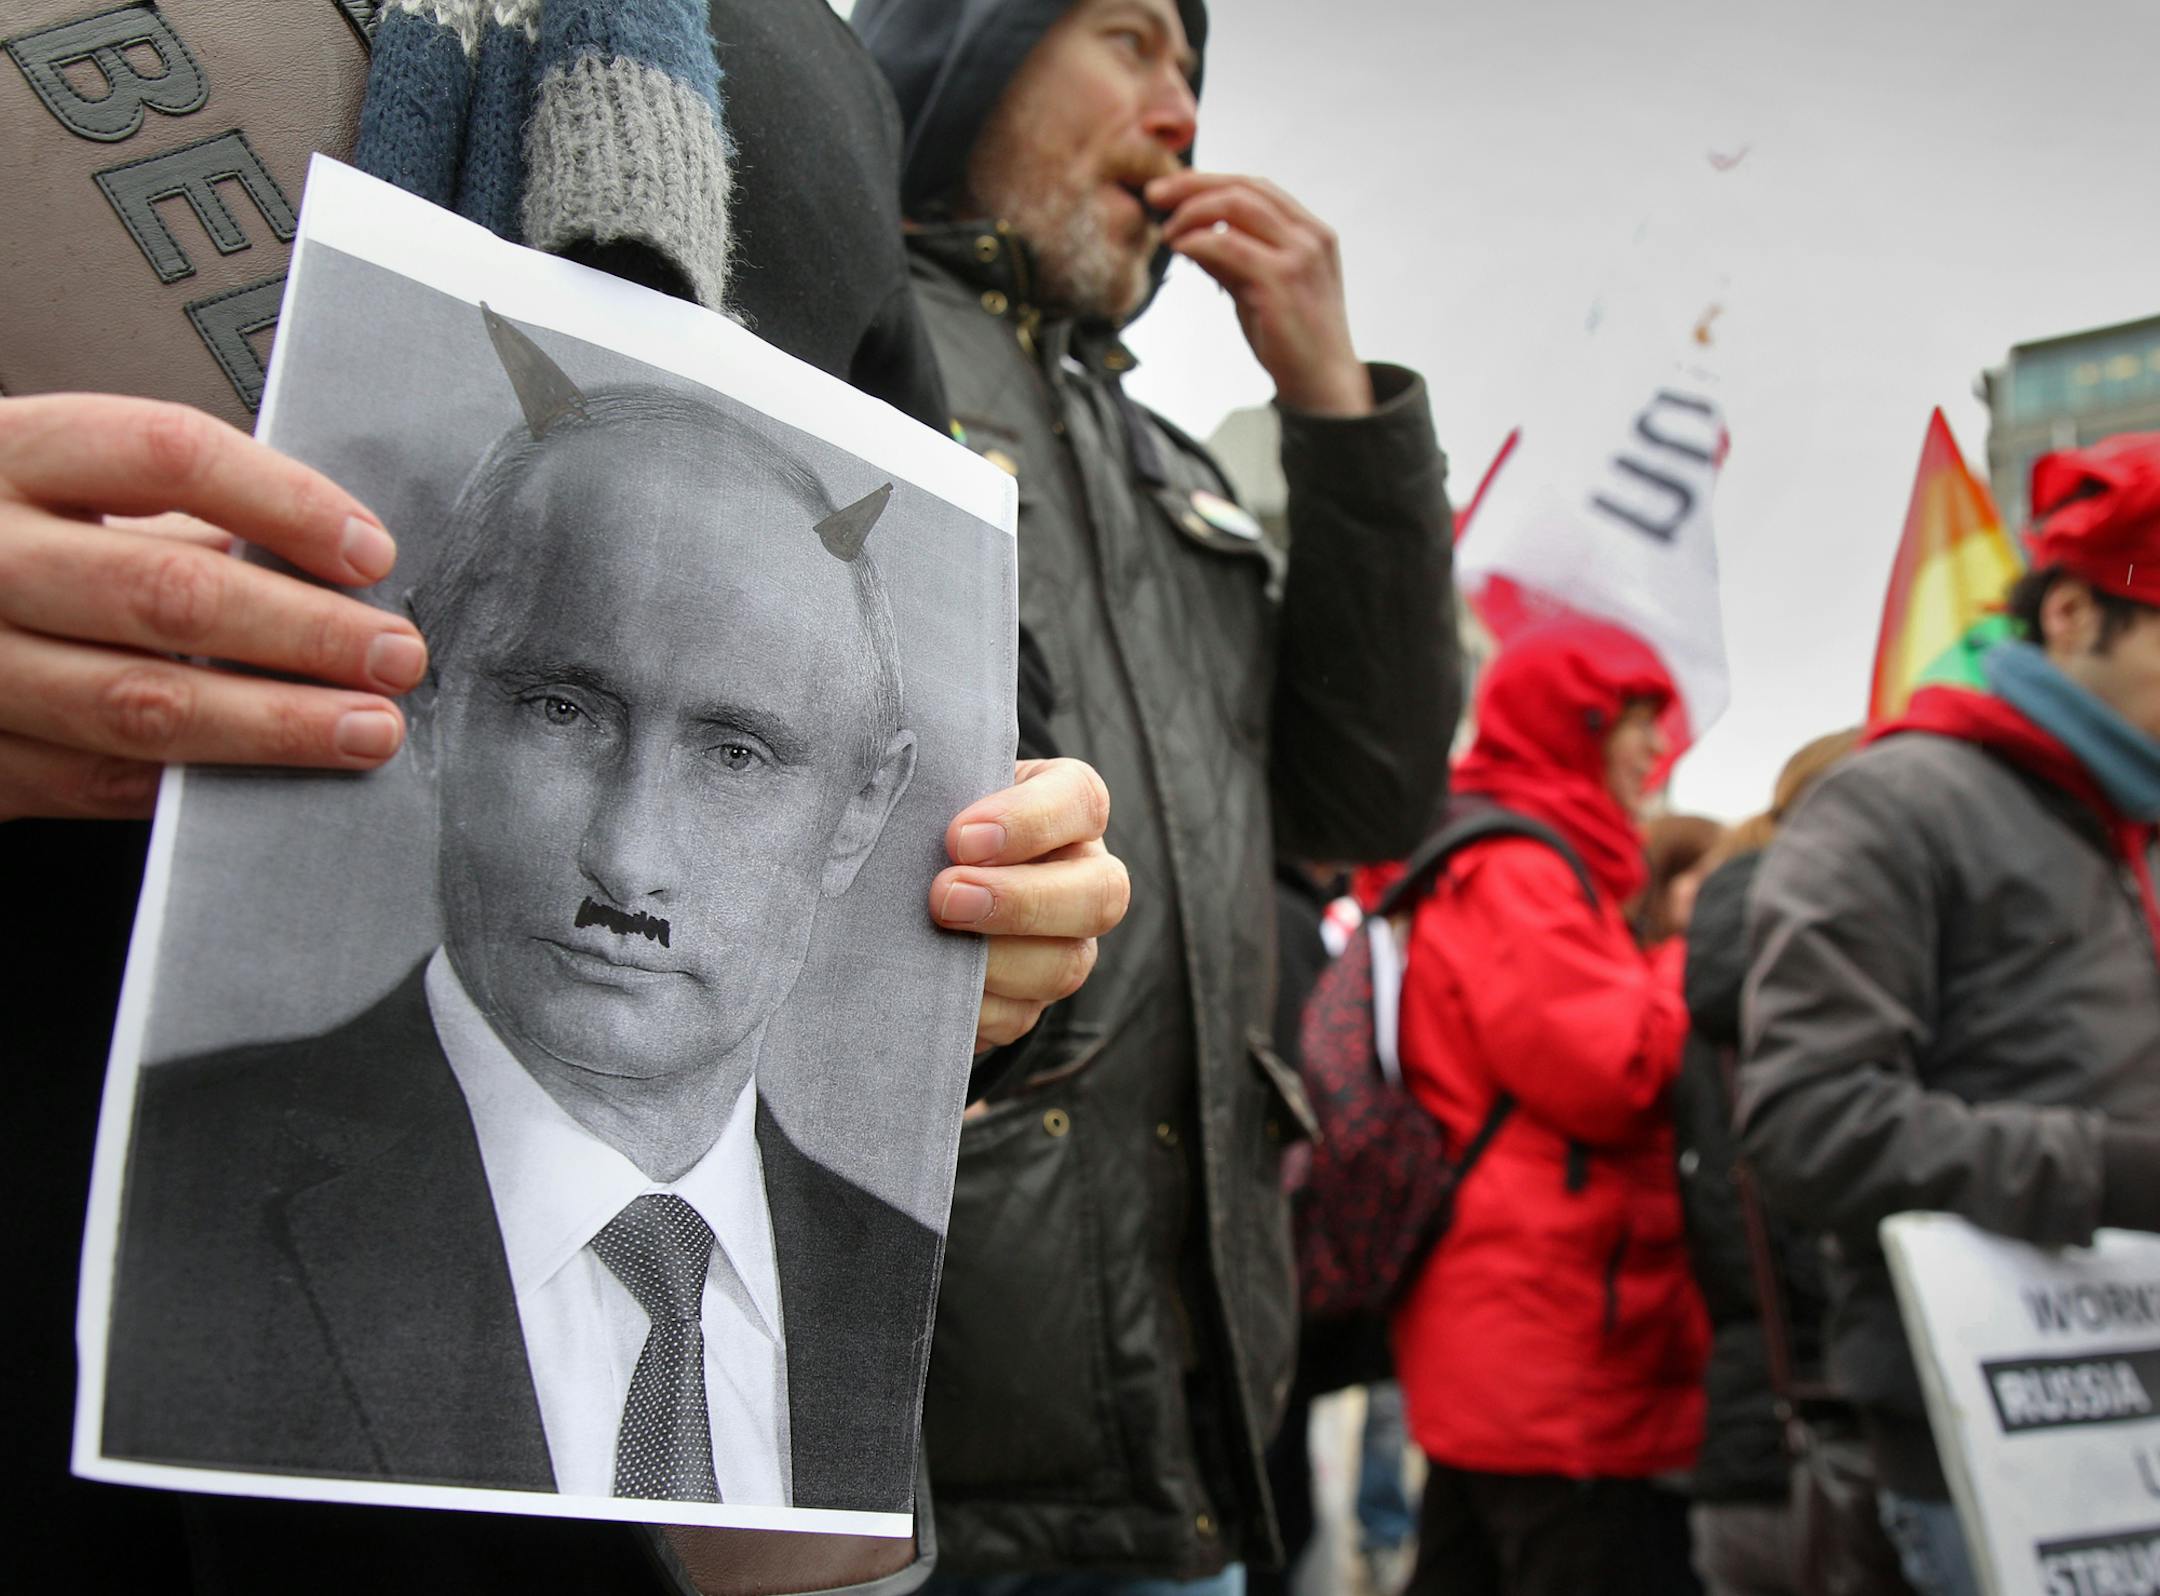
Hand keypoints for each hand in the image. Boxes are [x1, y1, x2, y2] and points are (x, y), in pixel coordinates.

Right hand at [0, 394, 426, 820]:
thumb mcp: (55, 487)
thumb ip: (168, 515)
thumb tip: (329, 561)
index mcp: (7, 454)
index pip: (168, 454)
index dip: (285, 502)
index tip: (370, 552)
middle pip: (168, 592)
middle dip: (305, 634)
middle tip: (394, 657)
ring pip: (139, 703)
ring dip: (273, 725)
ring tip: (365, 730)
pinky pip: (95, 780)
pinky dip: (196, 782)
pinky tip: (268, 781)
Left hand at [930, 757, 1129, 1052]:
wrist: (902, 879)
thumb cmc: (927, 817)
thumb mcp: (937, 789)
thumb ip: (933, 791)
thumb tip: (889, 808)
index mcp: (1067, 808)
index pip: (1080, 802)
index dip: (1030, 822)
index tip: (960, 836)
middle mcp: (1082, 876)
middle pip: (1100, 895)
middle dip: (1021, 901)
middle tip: (944, 898)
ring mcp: (1065, 944)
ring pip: (1066, 964)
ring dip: (997, 961)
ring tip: (934, 944)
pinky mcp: (1029, 999)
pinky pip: (1017, 1016)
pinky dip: (973, 1007)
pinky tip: (931, 986)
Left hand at [1146, 170, 1372, 417]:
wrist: (1323, 388)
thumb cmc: (1292, 343)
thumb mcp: (1260, 291)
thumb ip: (1233, 261)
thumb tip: (1192, 237)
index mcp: (1311, 232)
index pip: (1256, 187)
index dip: (1209, 181)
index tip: (1170, 189)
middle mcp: (1311, 236)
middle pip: (1244, 187)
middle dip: (1192, 186)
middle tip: (1153, 195)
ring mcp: (1300, 255)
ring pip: (1236, 205)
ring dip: (1192, 211)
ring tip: (1166, 231)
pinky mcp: (1282, 280)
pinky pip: (1228, 245)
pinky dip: (1197, 241)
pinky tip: (1179, 249)